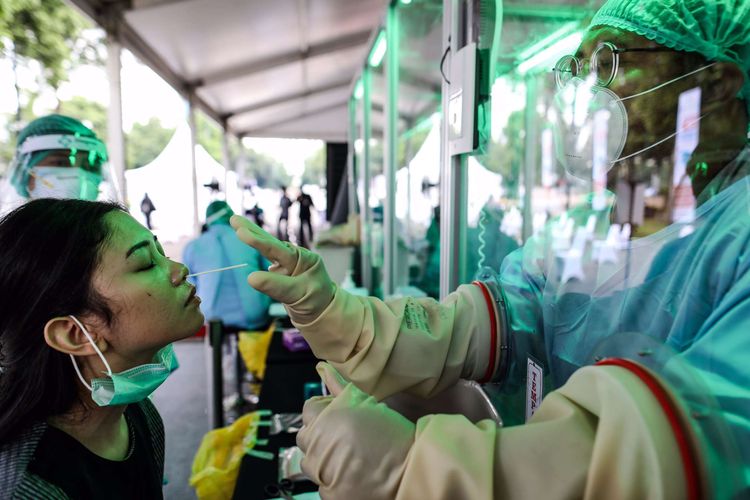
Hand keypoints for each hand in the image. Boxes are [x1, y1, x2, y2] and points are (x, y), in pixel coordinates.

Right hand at [230, 215, 334, 321]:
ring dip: (253, 235)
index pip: (277, 250)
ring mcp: (288, 262)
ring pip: (268, 248)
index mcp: (303, 259)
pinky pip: (268, 257)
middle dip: (252, 230)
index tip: (241, 232)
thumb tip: (250, 278)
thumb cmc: (315, 302)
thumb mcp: (297, 294)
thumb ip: (275, 286)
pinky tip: (247, 235)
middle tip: (234, 219)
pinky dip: (258, 246)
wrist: (323, 311)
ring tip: (237, 223)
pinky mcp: (282, 270)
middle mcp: (295, 257)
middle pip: (271, 242)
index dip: (258, 241)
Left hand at [297, 363, 414, 499]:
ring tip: (349, 457)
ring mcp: (323, 473)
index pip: (309, 410)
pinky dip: (333, 480)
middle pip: (305, 437)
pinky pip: (322, 484)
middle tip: (344, 438)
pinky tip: (352, 474)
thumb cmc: (393, 434)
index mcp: (326, 419)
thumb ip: (339, 388)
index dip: (324, 412)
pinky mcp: (330, 494)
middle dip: (320, 436)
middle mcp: (319, 445)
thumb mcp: (367, 404)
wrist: (411, 470)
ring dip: (324, 459)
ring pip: (310, 463)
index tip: (339, 417)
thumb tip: (323, 368)